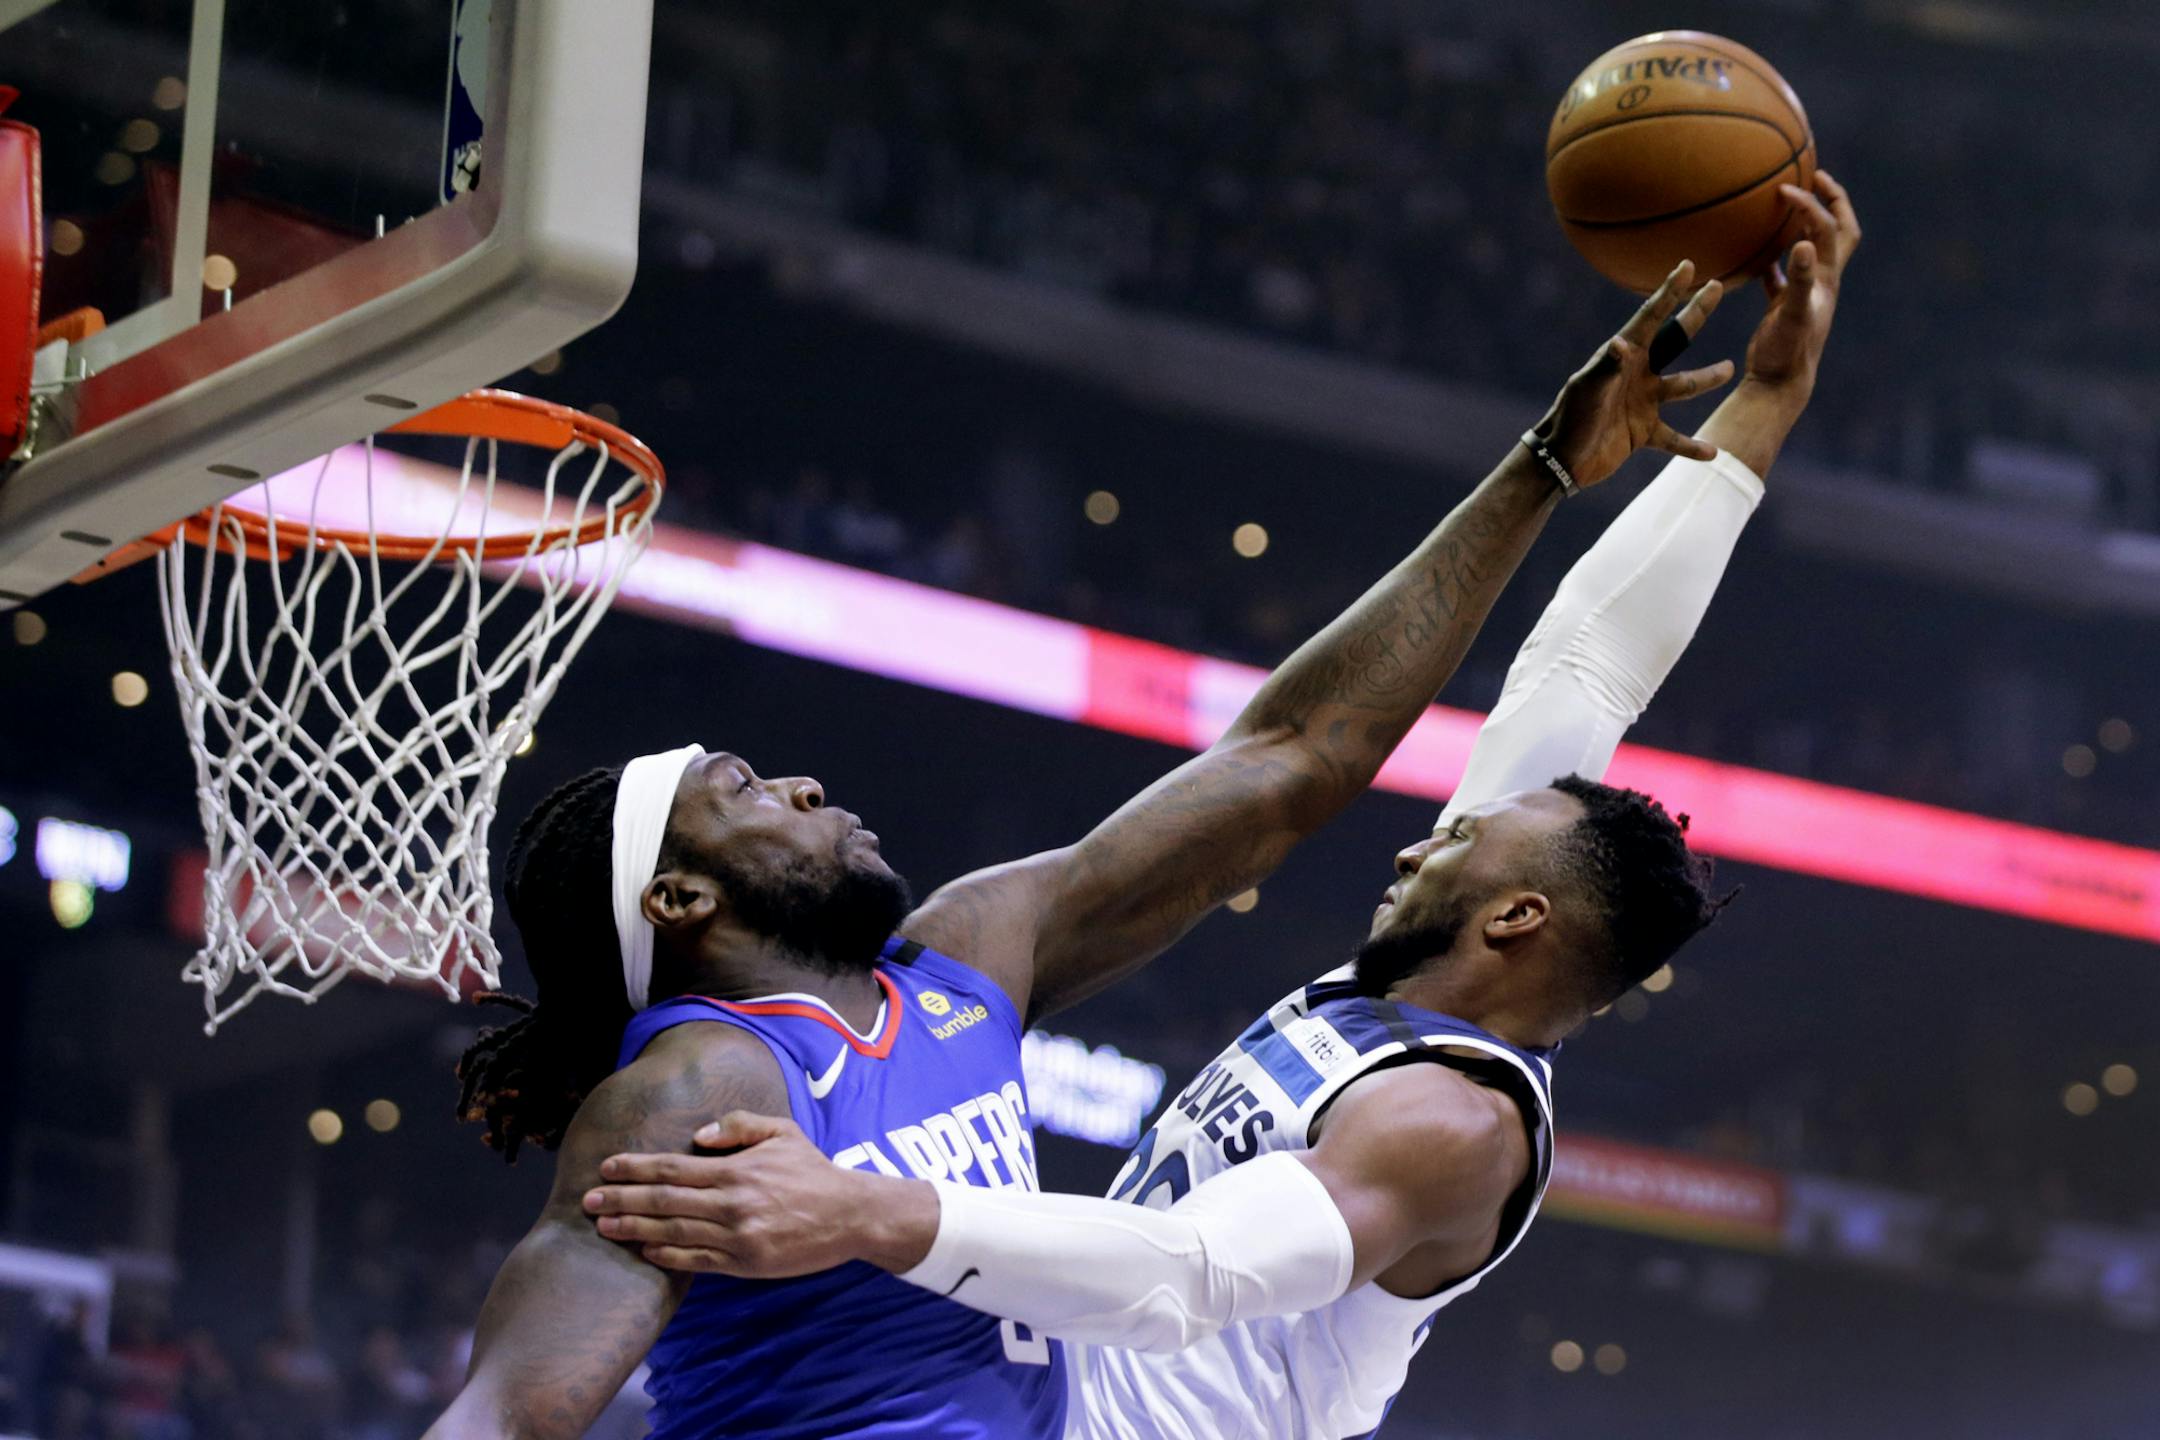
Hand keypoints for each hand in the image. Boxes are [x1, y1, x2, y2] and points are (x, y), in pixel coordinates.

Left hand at [582, 1112, 934, 1276]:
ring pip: (674, 1232)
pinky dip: (668, 1256)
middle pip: (664, 1200)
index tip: (606, 1167)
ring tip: (604, 1227)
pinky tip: (645, 1251)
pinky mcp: (746, 1264)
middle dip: (621, 1200)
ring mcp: (738, 1237)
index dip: (635, 1167)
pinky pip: (698, 1261)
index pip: (673, 1167)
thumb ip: (739, 1125)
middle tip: (588, 1201)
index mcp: (737, 1169)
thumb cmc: (813, 1171)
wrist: (851, 1215)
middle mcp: (733, 1203)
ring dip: (635, 1229)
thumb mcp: (782, 1132)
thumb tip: (698, 1136)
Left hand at [1532, 260, 1733, 489]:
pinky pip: (1674, 438)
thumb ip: (1606, 367)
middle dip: (1695, 314)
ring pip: (1683, 387)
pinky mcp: (1643, 432)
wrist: (1562, 459)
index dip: (1669, 292)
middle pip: (1675, 339)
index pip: (1650, 317)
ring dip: (1706, 379)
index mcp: (1624, 357)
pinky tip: (1712, 452)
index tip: (1687, 266)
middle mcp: (1637, 375)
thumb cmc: (1570, 418)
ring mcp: (1643, 402)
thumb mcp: (1587, 390)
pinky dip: (1691, 445)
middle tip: (1717, 286)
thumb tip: (1621, 342)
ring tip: (1728, 369)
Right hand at [1743, 170, 1861, 395]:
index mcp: (1827, 279)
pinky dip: (1775, 259)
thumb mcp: (1792, 314)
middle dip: (1832, 201)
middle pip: (1839, 231)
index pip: (1826, 229)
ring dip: (1805, 225)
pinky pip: (1782, 276)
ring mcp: (1805, 295)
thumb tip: (1806, 242)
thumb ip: (1800, 280)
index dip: (1811, 205)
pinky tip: (1759, 254)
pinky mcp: (1785, 308)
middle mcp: (1821, 282)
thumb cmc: (1786, 352)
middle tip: (1816, 175)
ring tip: (1788, 205)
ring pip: (1812, 250)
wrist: (1779, 385)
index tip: (1786, 190)